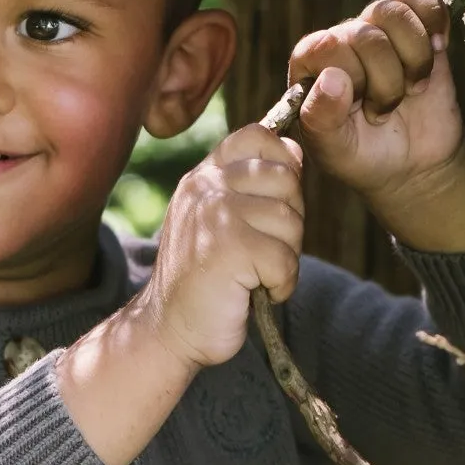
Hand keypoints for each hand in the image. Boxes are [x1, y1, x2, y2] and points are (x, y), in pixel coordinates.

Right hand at [135, 121, 305, 370]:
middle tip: (264, 251)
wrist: (169, 329)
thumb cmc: (204, 278)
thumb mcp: (220, 220)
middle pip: (286, 180)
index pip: (256, 136)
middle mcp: (206, 188)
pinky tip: (258, 292)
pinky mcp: (229, 249)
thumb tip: (295, 150)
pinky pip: (285, 258)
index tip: (273, 203)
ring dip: (286, 257)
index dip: (282, 163)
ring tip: (257, 274)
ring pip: (290, 220)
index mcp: (203, 176)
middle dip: (290, 221)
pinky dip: (282, 284)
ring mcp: (215, 215)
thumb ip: (252, 184)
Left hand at [285, 0, 464, 241]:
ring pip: (397, 11)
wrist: (413, 163)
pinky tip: (435, 53)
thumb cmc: (365, 156)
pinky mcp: (417, 23)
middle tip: (386, 109)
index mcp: (311, 61)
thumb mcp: (335, 152)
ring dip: (414, 59)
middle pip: (369, 33)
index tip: (362, 111)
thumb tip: (332, 78)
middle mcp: (343, 37)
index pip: (331, 46)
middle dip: (388, 81)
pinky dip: (434, 23)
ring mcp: (380, 28)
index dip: (357, 80)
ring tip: (411, 88)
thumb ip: (322, 119)